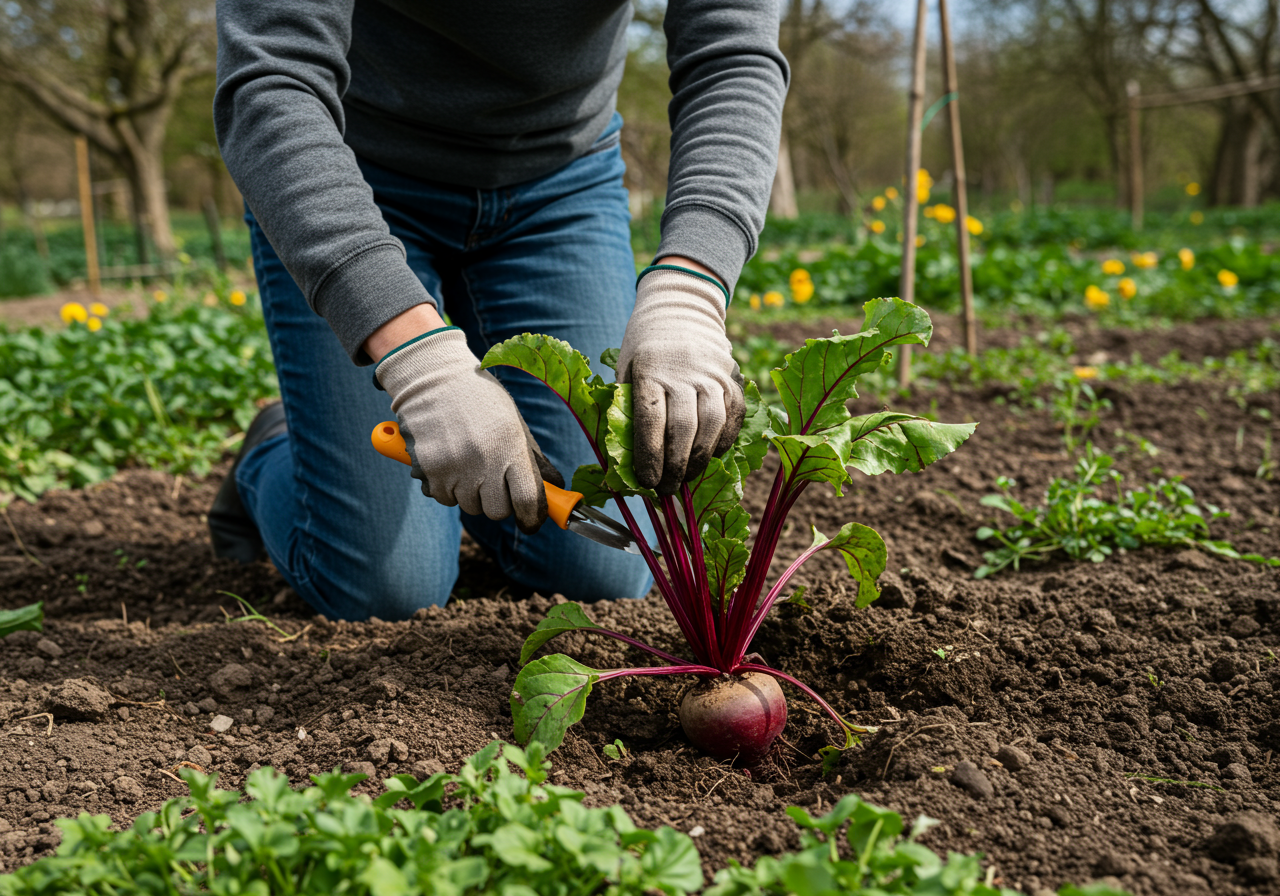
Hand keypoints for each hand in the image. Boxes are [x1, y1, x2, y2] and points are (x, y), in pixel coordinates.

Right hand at [374, 326, 562, 532]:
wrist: (432, 376)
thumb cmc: (480, 398)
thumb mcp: (513, 422)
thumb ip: (533, 458)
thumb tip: (555, 487)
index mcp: (511, 446)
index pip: (527, 500)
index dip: (532, 517)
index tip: (531, 522)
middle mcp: (484, 460)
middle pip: (497, 511)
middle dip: (499, 503)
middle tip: (495, 483)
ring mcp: (454, 467)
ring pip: (470, 506)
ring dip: (472, 495)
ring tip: (469, 464)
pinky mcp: (429, 470)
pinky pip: (444, 498)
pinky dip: (448, 489)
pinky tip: (448, 463)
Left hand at [617, 261, 745, 494]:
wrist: (682, 307)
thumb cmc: (645, 345)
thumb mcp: (625, 367)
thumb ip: (626, 406)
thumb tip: (624, 458)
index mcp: (650, 369)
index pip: (651, 420)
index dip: (649, 456)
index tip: (646, 482)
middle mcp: (684, 371)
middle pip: (683, 428)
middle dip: (675, 466)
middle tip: (666, 489)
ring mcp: (713, 374)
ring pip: (712, 425)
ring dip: (700, 459)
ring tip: (687, 478)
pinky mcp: (733, 377)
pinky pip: (734, 416)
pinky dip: (724, 440)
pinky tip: (712, 456)